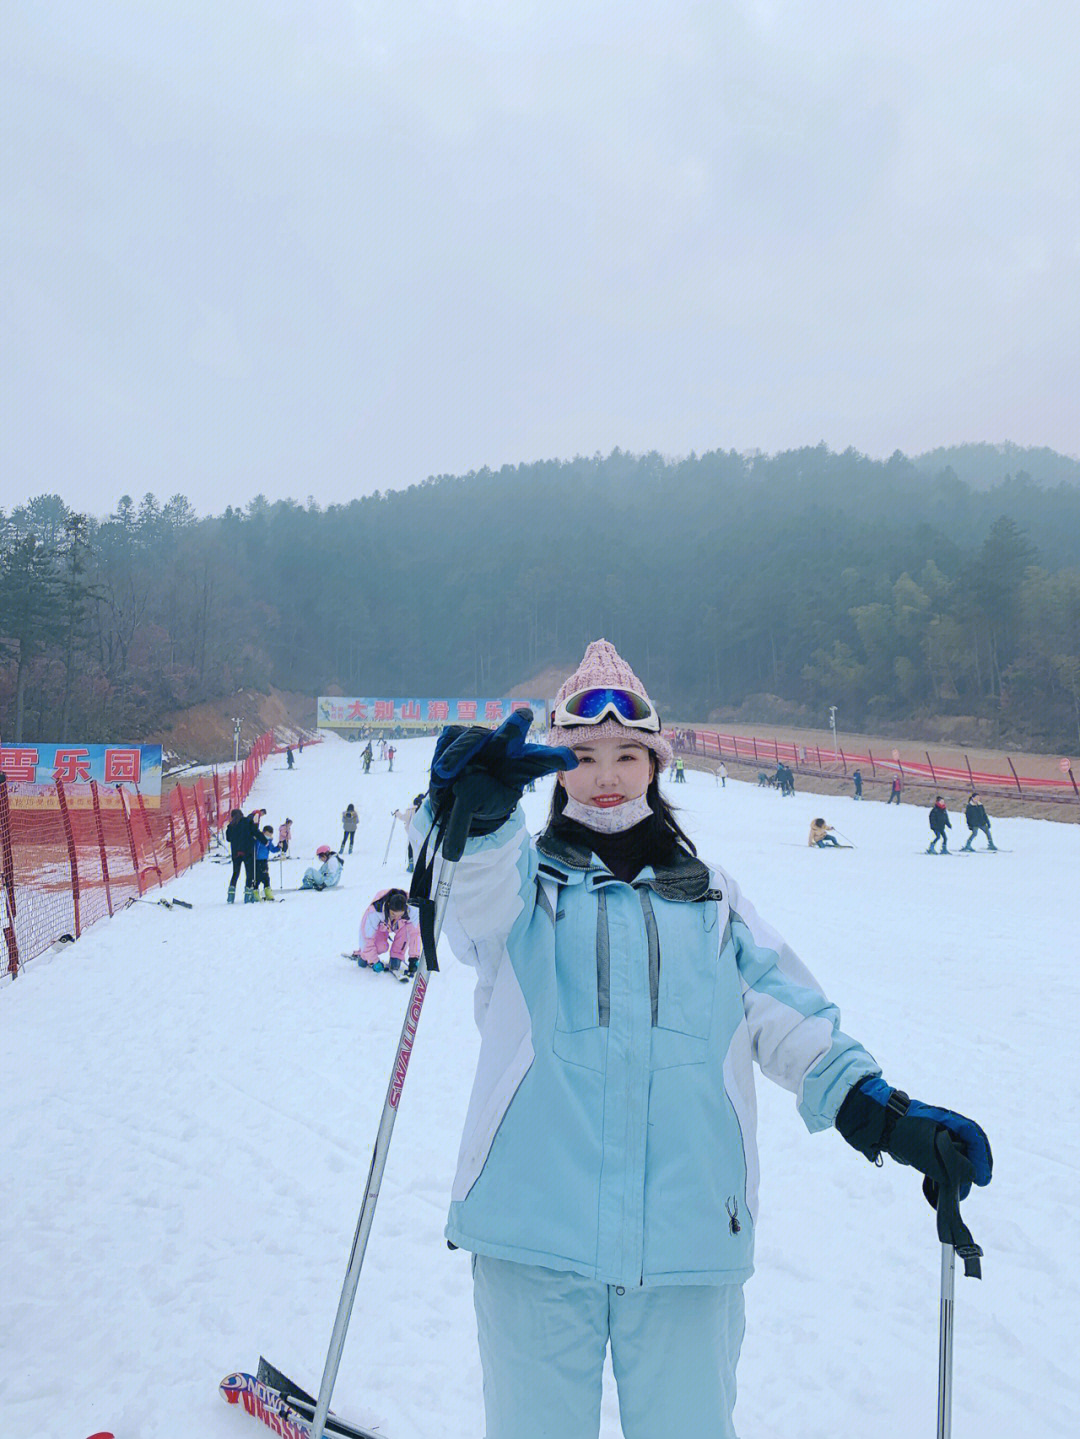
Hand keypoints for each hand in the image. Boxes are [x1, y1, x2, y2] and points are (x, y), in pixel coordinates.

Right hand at [428, 708, 576, 834]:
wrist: (456, 788)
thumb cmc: (479, 797)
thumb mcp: (475, 813)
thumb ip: (462, 827)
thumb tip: (450, 855)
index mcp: (520, 765)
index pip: (541, 759)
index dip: (555, 758)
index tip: (571, 760)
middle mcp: (503, 747)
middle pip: (513, 732)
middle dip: (516, 725)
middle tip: (522, 717)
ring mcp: (481, 739)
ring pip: (475, 737)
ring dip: (460, 753)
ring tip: (447, 775)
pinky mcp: (457, 735)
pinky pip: (452, 737)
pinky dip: (446, 753)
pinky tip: (442, 771)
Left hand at [836, 1076, 991, 1192]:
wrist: (875, 1124)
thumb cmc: (901, 1132)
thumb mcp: (928, 1151)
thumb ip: (950, 1165)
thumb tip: (970, 1177)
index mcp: (948, 1120)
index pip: (974, 1136)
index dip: (982, 1158)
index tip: (983, 1179)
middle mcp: (945, 1125)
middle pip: (968, 1146)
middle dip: (973, 1167)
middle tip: (975, 1186)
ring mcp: (935, 1134)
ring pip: (956, 1155)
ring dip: (960, 1173)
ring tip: (959, 1191)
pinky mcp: (926, 1144)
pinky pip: (943, 1159)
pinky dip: (947, 1172)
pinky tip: (945, 1187)